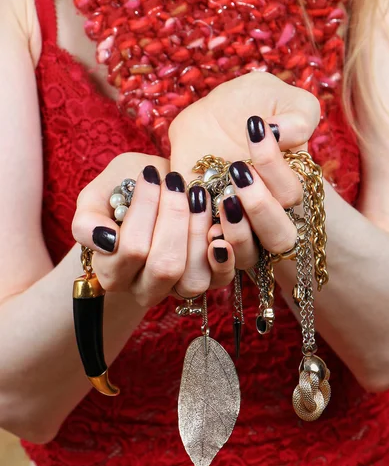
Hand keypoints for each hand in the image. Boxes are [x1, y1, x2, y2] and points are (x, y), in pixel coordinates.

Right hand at [72, 153, 234, 307]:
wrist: (156, 195)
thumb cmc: (125, 193)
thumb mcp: (98, 195)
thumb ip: (87, 219)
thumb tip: (106, 240)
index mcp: (111, 270)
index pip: (131, 249)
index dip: (144, 210)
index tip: (150, 175)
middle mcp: (141, 288)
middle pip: (164, 267)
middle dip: (174, 217)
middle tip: (175, 181)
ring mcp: (175, 290)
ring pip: (192, 280)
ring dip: (199, 233)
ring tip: (198, 197)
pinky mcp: (205, 282)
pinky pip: (218, 280)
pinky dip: (223, 255)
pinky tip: (217, 227)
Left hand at [169, 73, 319, 267]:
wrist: (207, 118)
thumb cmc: (250, 106)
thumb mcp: (278, 95)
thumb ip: (299, 114)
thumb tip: (281, 134)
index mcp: (291, 184)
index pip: (293, 196)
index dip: (275, 168)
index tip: (254, 128)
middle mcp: (268, 212)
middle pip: (280, 238)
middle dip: (261, 208)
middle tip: (238, 170)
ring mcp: (237, 225)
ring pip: (248, 255)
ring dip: (236, 232)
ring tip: (219, 197)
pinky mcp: (205, 230)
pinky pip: (210, 259)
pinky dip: (205, 246)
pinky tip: (197, 218)